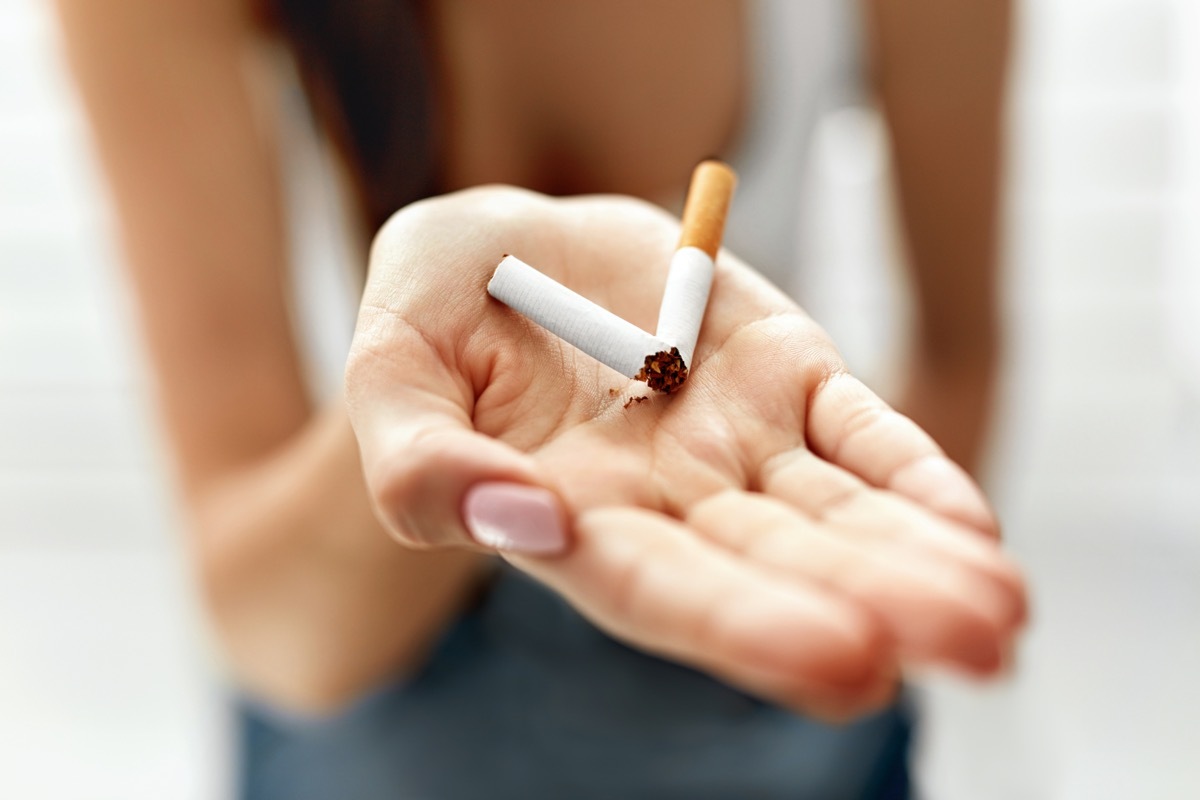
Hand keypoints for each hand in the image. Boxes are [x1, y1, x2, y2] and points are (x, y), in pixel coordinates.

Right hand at [347, 186, 1025, 719]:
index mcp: (573, 517)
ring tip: (1001, 612)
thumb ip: (419, 462)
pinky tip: (970, 527)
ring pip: (837, 513)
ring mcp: (739, 438)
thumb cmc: (432, 317)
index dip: (743, 624)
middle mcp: (670, 499)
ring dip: (918, 559)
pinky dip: (913, 475)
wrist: (509, 252)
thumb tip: (516, 515)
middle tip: (976, 645)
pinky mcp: (787, 374)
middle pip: (775, 566)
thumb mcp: (389, 374)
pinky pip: (861, 431)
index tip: (846, 663)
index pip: (659, 589)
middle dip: (873, 605)